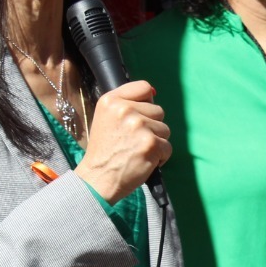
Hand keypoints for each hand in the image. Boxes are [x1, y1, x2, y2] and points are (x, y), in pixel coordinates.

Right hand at [75, 80, 170, 204]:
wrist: (98, 179)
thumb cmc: (103, 151)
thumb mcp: (105, 118)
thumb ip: (126, 103)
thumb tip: (153, 93)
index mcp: (111, 101)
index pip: (143, 87)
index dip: (147, 101)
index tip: (141, 115)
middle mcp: (125, 110)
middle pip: (158, 110)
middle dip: (151, 126)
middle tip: (133, 140)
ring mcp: (139, 126)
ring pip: (165, 129)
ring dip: (156, 142)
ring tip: (137, 151)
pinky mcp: (151, 144)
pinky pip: (168, 146)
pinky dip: (160, 157)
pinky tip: (144, 160)